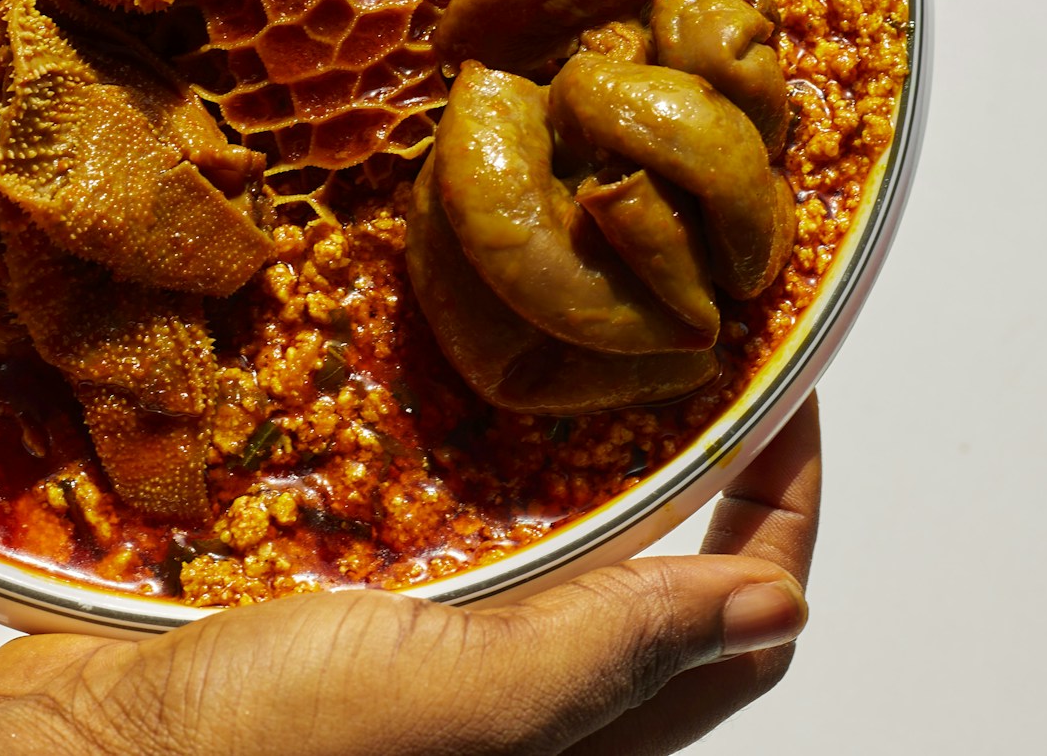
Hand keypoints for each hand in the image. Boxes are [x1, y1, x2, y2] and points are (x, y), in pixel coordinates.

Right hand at [0, 396, 819, 755]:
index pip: (738, 620)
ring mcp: (431, 645)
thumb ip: (611, 650)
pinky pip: (438, 523)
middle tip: (682, 335)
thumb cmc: (259, 754)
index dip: (781, 506)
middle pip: (656, 569)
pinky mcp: (347, 605)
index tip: (787, 391)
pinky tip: (433, 380)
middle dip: (692, 457)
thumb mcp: (461, 699)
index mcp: (576, 729)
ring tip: (571, 333)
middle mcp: (519, 692)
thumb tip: (782, 601)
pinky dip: (460, 455)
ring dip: (576, 444)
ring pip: (549, 535)